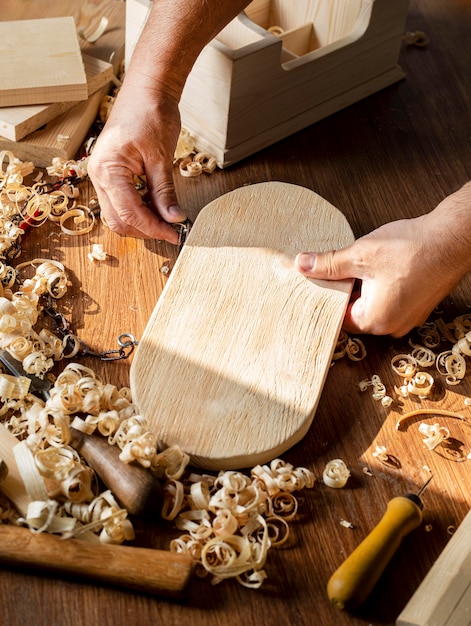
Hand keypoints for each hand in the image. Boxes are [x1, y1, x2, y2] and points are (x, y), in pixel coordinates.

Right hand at [88, 84, 186, 242]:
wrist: (147, 89)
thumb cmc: (151, 112)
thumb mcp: (161, 157)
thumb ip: (164, 192)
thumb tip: (173, 218)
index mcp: (108, 169)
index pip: (129, 212)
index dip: (153, 228)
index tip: (174, 234)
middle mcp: (98, 174)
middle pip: (119, 219)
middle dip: (145, 229)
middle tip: (172, 231)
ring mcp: (102, 175)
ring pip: (118, 214)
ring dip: (142, 221)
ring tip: (167, 220)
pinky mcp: (110, 174)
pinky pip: (121, 201)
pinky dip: (139, 209)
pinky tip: (158, 208)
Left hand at [295, 211, 467, 336]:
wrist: (453, 238)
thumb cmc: (412, 248)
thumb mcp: (360, 255)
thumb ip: (328, 264)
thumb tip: (303, 265)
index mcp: (376, 320)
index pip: (338, 317)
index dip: (327, 297)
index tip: (317, 282)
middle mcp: (392, 325)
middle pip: (355, 312)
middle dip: (345, 290)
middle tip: (337, 268)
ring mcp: (408, 316)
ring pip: (373, 304)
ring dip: (363, 286)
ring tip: (362, 263)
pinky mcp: (417, 304)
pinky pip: (390, 299)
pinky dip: (380, 285)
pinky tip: (380, 265)